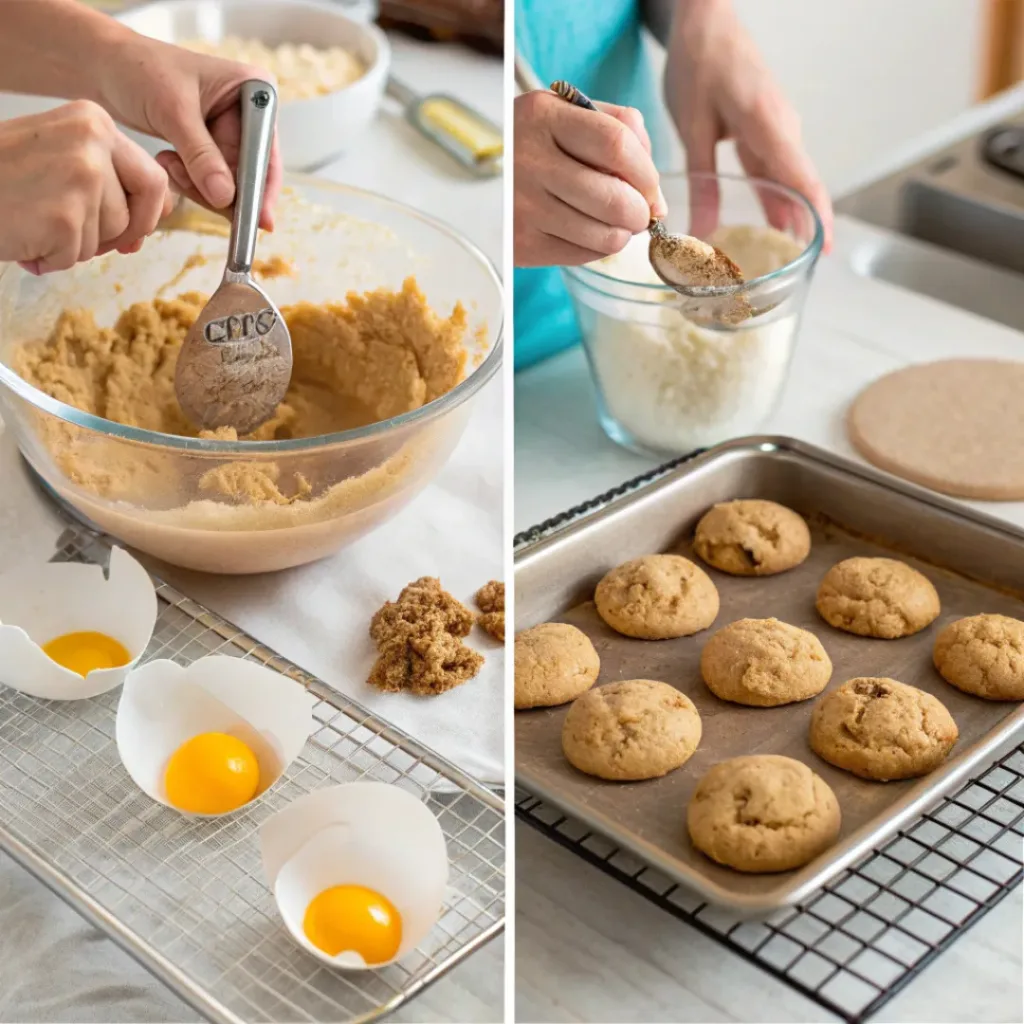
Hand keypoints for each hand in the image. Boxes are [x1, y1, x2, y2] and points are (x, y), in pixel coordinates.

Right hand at [0, 101, 172, 274]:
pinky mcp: (64, 214)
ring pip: (110, 236)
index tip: (129, 229)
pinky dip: (50, 258)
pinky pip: (77, 255)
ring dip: (75, 245)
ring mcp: (80, 176)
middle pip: (142, 210)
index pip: (154, 178)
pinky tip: (23, 237)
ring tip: (34, 223)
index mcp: (93, 121)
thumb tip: (163, 212)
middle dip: (120, 233)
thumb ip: (111, 179)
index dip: (147, 213)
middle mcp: (92, 141)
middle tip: (77, 233)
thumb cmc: (2, 178)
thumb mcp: (62, 158)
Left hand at [98, 34, 282, 229]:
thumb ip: (201, 156)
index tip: (260, 222)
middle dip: (219, 186)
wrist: (103, 65)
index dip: (262, 187)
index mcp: (254, 92)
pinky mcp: (211, 147)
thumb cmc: (138, 68)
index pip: (266, 151)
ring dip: (198, 183)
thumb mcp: (174, 111)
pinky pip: (211, 181)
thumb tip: (226, 198)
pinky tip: (167, 160)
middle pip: (251, 172)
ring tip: (168, 162)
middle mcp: (249, 114)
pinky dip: (190, 181)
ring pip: (229, 182)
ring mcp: (231, 133)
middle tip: (187, 183)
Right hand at [514, 89, 666, 266]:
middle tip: (639, 213)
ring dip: (622, 234)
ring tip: (615, 223)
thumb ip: (622, 132)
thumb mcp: (570, 114)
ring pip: (602, 235)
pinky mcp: (521, 244)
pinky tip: (590, 232)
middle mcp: (530, 160)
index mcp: (544, 116)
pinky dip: (598, 248)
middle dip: (640, 213)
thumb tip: (657, 199)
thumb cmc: (537, 142)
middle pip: (613, 199)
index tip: (651, 188)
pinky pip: (582, 255)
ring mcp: (523, 206)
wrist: (480, 176)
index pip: (616, 144)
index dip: (647, 173)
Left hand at [665, 0, 832, 249]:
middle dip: (803, 231)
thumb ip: (701, 180)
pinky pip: (778, 173)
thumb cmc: (700, 61)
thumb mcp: (692, 126)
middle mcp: (783, 129)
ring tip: (783, 263)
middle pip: (802, 188)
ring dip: (789, 219)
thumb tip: (699, 232)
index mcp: (768, 125)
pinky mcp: (767, 132)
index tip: (824, 252)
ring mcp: (778, 131)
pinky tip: (766, 229)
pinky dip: (776, 201)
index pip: (803, 179)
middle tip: (797, 275)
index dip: (816, 219)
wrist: (704, 19)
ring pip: (790, 183)